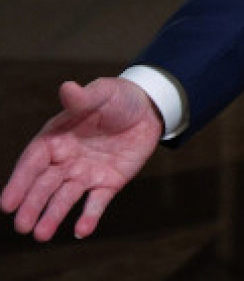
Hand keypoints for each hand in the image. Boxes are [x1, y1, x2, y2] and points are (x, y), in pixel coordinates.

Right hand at [2, 78, 162, 240]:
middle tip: (23, 226)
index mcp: (55, 139)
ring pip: (66, 197)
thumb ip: (83, 98)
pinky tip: (82, 231)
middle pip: (45, 185)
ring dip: (53, 215)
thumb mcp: (102, 93)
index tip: (7, 204)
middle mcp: (66, 160)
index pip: (33, 162)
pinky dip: (89, 216)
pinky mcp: (109, 182)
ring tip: (41, 235)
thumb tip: (67, 88)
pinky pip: (97, 202)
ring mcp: (86, 173)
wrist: (149, 108)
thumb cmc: (117, 98)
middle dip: (33, 205)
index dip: (20, 182)